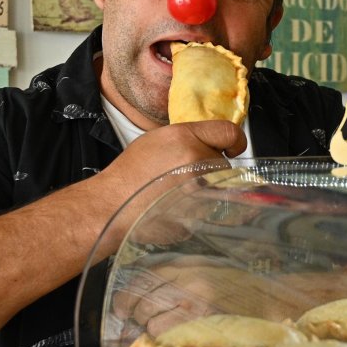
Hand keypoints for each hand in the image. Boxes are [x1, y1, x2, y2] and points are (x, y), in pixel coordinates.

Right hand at [91, 121, 247, 254]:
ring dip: (208, 190)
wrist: (112, 207)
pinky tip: (179, 206)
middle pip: (225, 164)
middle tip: (185, 177)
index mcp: (185, 137)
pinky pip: (212, 208)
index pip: (229, 132)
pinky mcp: (200, 214)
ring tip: (178, 193)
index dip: (235, 141)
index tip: (234, 148)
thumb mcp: (158, 140)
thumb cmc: (131, 176)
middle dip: (212, 170)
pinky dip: (202, 208)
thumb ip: (190, 139)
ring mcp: (200, 189)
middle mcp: (196, 160)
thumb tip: (216, 145)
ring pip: (221, 187)